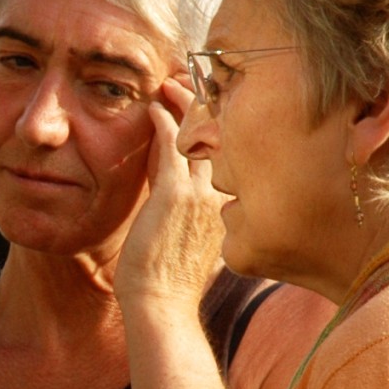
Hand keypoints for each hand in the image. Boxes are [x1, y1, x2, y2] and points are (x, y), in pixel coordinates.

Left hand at [116, 80, 227, 314]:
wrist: (162, 307)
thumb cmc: (173, 284)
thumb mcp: (197, 244)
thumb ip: (199, 218)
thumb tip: (192, 205)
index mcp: (234, 206)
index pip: (231, 153)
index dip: (221, 125)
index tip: (208, 106)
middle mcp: (225, 196)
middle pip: (221, 136)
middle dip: (205, 104)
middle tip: (187, 81)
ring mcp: (201, 195)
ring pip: (198, 135)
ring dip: (182, 104)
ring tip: (168, 84)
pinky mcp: (174, 196)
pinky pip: (171, 145)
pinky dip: (162, 121)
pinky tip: (154, 106)